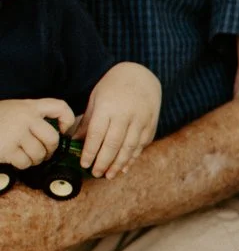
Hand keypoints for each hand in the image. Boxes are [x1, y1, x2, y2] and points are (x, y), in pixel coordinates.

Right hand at [0, 98, 71, 170]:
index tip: (63, 131)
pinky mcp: (8, 148)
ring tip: (26, 156)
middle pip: (53, 138)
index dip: (68, 120)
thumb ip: (33, 116)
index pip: (60, 107)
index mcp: (29, 106)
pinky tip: (15, 159)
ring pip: (40, 153)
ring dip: (36, 160)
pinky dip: (23, 165)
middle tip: (44, 153)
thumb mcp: (14, 109)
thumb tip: (57, 133)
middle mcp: (25, 117)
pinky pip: (26, 162)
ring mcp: (17, 133)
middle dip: (50, 150)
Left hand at [79, 63, 161, 177]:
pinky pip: (141, 145)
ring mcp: (141, 120)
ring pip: (129, 148)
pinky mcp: (151, 124)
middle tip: (96, 173)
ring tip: (109, 175)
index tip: (84, 164)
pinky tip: (124, 167)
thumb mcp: (96, 98)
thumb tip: (76, 141)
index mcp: (108, 106)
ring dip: (118, 164)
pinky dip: (132, 158)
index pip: (97, 134)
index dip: (90, 151)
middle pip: (113, 144)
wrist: (142, 75)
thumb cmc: (113, 86)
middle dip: (104, 162)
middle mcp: (125, 114)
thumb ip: (88, 120)